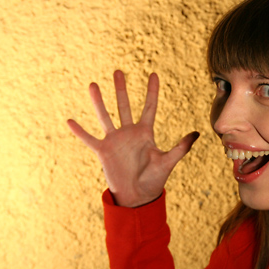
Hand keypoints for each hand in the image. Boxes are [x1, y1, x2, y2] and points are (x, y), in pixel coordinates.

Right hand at [67, 70, 199, 206]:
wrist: (138, 196)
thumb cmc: (154, 179)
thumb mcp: (168, 161)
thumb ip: (181, 147)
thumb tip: (198, 133)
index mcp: (145, 133)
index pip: (150, 107)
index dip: (152, 91)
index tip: (153, 74)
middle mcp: (129, 133)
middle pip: (124, 106)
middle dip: (121, 89)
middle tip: (118, 71)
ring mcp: (115, 140)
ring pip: (105, 116)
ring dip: (99, 102)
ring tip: (93, 85)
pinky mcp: (103, 151)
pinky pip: (89, 139)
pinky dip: (79, 131)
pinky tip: (69, 120)